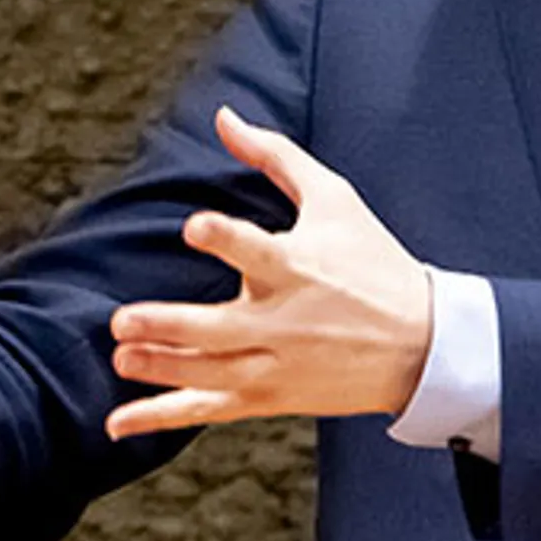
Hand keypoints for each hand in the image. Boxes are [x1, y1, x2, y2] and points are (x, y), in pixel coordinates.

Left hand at [104, 106, 431, 438]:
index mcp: (298, 266)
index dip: (223, 237)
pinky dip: (161, 418)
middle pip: (217, 329)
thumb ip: (275, 157)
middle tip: (123, 321)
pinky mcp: (270, 398)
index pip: (254, 251)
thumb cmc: (374, 262)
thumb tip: (224, 117)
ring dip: (160, 367)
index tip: (193, 227)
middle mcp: (283, 321)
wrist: (421, 344)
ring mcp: (275, 366)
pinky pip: (208, 410)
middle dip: (168, 326)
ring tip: (121, 357)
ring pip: (207, 373)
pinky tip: (118, 422)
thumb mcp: (335, 199)